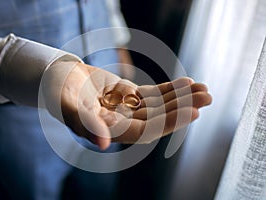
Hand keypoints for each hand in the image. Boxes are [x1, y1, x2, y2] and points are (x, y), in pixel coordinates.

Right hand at [43, 61, 211, 149]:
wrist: (58, 77)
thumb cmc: (57, 91)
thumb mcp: (66, 105)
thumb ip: (84, 123)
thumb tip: (104, 143)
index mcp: (108, 129)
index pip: (143, 131)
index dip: (167, 123)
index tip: (192, 112)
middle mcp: (121, 122)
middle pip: (157, 118)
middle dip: (182, 108)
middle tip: (208, 96)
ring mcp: (127, 108)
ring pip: (158, 106)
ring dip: (182, 98)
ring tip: (205, 89)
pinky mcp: (128, 95)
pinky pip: (152, 94)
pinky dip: (170, 89)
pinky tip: (186, 83)